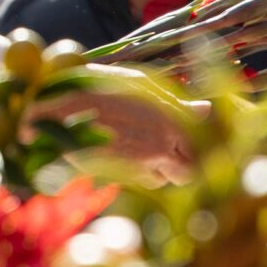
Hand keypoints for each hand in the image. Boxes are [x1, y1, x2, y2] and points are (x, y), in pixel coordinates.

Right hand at [34, 64, 195, 176]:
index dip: (189, 149)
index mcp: (172, 121)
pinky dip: (132, 174)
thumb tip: (206, 110)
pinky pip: (136, 182)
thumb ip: (177, 102)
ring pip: (160, 181)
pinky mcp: (121, 178)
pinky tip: (119, 154)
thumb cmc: (100, 88)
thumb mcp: (142, 84)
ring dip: (154, 171)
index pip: (197, 151)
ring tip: (135, 149)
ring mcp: (140, 165)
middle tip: (163, 153)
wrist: (59, 108)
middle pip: (186, 175)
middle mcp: (161, 146)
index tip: (180, 144)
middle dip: (177, 168)